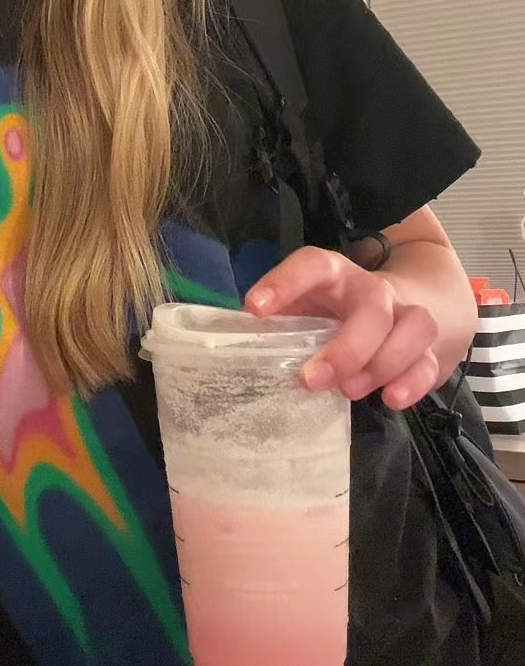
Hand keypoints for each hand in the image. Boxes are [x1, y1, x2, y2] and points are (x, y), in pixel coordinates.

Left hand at [243, 245, 440, 410]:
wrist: (392, 309)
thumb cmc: (329, 315)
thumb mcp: (300, 310)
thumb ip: (276, 323)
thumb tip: (234, 341)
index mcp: (333, 275)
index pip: (313, 265)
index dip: (284, 282)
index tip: (255, 309)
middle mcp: (372, 291)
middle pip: (372, 307)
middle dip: (345, 347)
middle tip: (312, 380)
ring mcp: (404, 316)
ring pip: (413, 326)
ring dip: (383, 363)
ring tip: (351, 392)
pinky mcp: (426, 348)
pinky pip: (430, 361)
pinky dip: (414, 382)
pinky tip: (392, 400)